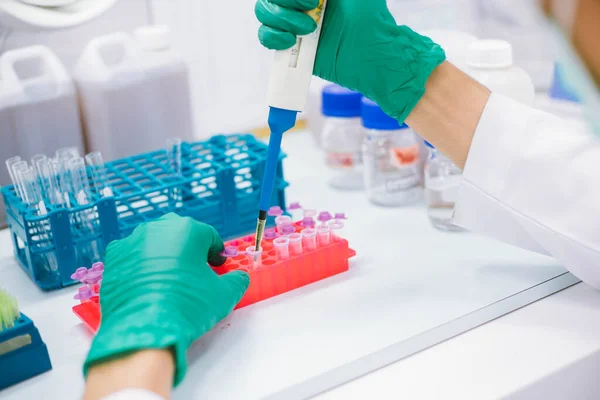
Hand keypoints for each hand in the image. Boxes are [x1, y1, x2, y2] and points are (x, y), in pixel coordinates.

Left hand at [83, 213, 249, 385]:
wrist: (144, 329)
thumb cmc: (187, 307)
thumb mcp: (224, 295)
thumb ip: (237, 280)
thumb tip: (238, 278)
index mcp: (187, 229)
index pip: (208, 236)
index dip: (216, 252)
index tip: (217, 266)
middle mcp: (158, 228)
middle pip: (180, 234)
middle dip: (189, 250)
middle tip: (195, 272)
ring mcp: (132, 242)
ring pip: (155, 243)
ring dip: (165, 256)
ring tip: (170, 280)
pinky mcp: (113, 258)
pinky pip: (133, 256)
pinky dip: (141, 265)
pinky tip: (147, 284)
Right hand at [255, 0, 445, 121]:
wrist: (374, 58)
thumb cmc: (371, 22)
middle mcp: (301, 5)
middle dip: (286, 6)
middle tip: (311, 20)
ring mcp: (293, 25)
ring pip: (265, 14)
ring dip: (281, 21)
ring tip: (308, 31)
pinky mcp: (291, 48)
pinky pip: (266, 38)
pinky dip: (273, 38)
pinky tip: (291, 42)